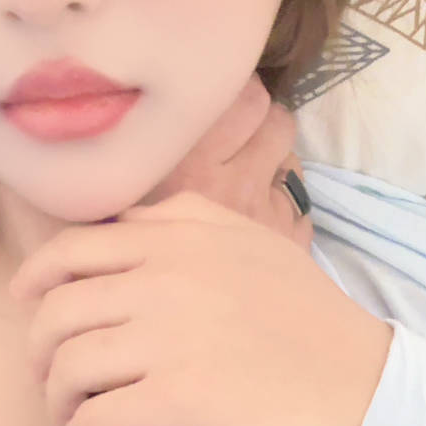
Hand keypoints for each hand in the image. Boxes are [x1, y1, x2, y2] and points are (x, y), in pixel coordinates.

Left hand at [10, 192, 393, 425]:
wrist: (358, 375)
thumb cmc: (302, 305)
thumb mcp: (246, 236)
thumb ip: (182, 215)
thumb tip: (124, 223)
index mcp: (175, 241)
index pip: (71, 250)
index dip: (35, 277)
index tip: (26, 300)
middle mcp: (161, 284)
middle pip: (57, 311)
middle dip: (39, 345)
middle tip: (48, 368)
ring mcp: (166, 343)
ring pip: (67, 367)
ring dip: (55, 395)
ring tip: (68, 408)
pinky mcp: (176, 403)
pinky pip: (95, 421)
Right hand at [137, 72, 312, 251]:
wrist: (170, 333)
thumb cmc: (141, 247)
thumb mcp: (125, 196)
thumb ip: (150, 153)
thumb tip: (165, 110)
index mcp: (191, 168)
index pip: (246, 99)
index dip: (241, 92)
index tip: (225, 97)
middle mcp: (238, 185)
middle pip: (277, 122)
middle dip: (263, 120)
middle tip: (240, 135)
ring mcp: (270, 217)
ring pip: (292, 162)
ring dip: (274, 163)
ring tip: (247, 182)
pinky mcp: (291, 245)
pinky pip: (301, 208)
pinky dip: (282, 208)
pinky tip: (258, 219)